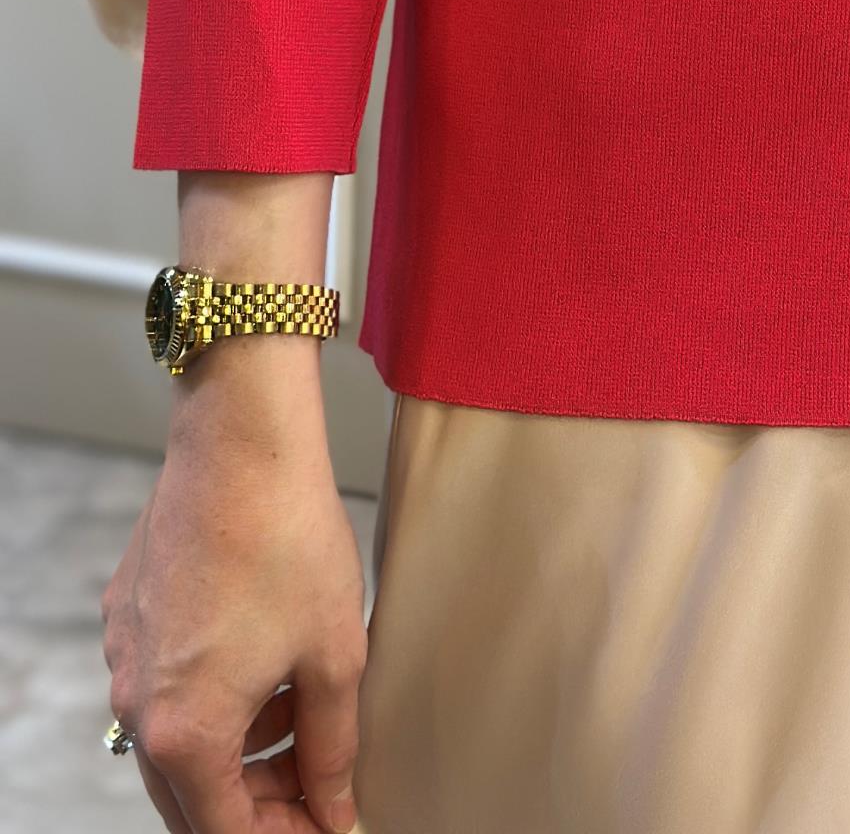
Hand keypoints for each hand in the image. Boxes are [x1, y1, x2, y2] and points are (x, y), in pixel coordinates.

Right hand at [104, 342, 366, 833]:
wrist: (241, 442)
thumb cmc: (289, 540)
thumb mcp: (334, 654)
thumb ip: (333, 748)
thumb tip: (336, 809)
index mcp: (184, 732)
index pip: (225, 833)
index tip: (327, 826)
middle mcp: (136, 705)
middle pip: (191, 796)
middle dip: (258, 803)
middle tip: (319, 788)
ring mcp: (124, 658)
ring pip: (178, 739)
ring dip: (237, 750)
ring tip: (303, 717)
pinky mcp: (128, 616)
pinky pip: (166, 685)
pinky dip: (214, 697)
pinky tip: (267, 665)